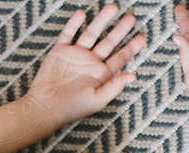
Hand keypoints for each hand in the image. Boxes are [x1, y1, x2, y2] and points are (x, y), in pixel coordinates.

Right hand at [25, 4, 146, 127]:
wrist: (46, 106)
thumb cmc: (72, 107)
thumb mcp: (97, 100)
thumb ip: (115, 86)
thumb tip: (132, 75)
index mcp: (101, 74)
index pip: (120, 58)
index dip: (131, 48)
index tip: (142, 38)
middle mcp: (90, 62)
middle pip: (109, 42)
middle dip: (121, 29)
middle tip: (131, 18)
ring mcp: (76, 55)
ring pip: (92, 33)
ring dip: (102, 20)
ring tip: (112, 7)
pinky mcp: (60, 51)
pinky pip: (68, 34)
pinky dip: (74, 24)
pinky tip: (82, 14)